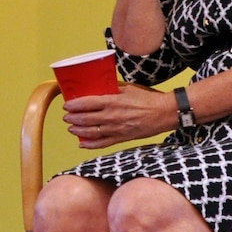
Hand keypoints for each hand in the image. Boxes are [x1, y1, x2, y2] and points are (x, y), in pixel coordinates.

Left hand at [62, 83, 176, 148]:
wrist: (164, 113)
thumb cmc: (147, 99)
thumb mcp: (128, 89)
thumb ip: (112, 89)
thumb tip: (100, 86)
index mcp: (113, 101)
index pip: (87, 103)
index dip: (74, 105)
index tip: (67, 105)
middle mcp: (112, 116)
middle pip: (86, 119)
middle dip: (73, 118)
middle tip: (66, 117)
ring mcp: (116, 129)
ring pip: (91, 132)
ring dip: (78, 131)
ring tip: (71, 128)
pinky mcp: (122, 138)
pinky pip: (102, 143)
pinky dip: (90, 145)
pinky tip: (82, 144)